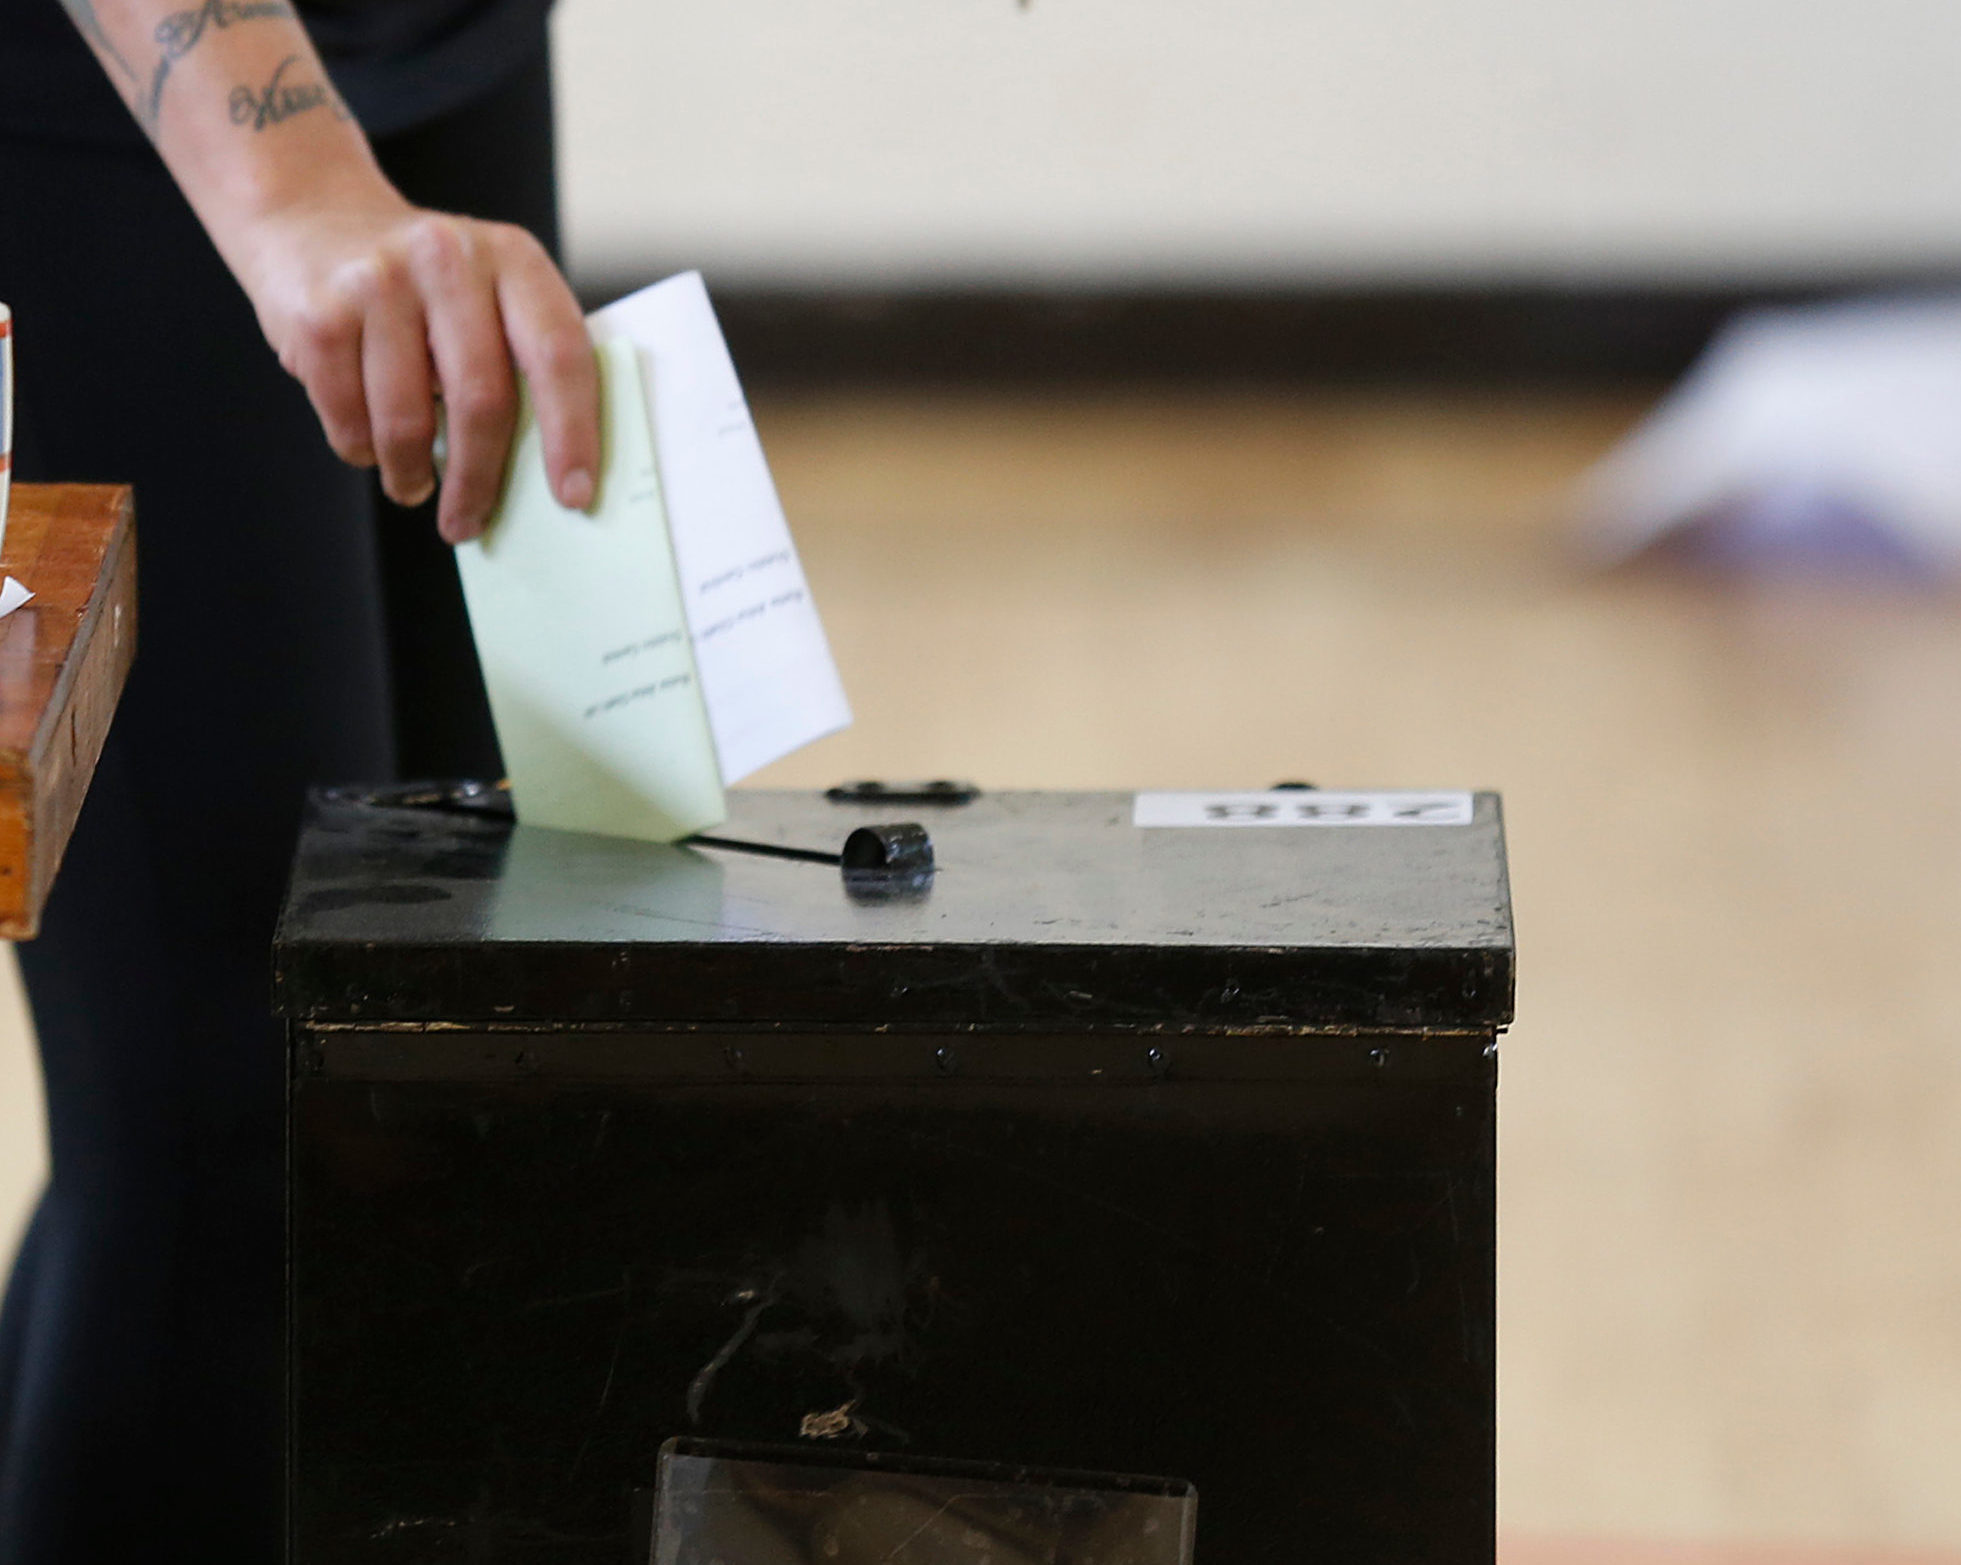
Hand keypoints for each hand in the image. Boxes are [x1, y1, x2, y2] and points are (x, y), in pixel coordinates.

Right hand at [230, 178, 598, 542]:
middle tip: (469, 522)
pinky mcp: (319, 313)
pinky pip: (349, 420)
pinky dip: (361, 450)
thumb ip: (521, 359)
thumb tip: (549, 474)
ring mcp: (378, 281)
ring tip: (412, 486)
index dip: (573, 432)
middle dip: (479, 480)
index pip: (560, 354)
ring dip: (410, 474)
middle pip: (483, 400)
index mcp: (513, 259)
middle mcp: (449, 260)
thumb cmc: (422, 284)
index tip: (574, 495)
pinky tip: (368, 444)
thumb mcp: (486, 292)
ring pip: (407, 422)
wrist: (310, 212)